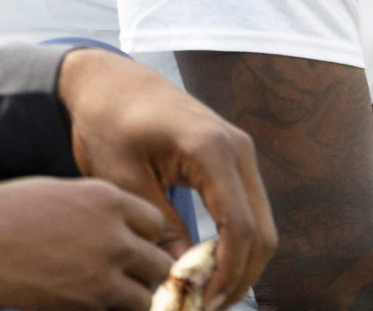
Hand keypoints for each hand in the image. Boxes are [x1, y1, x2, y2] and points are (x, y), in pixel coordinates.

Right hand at [0, 177, 172, 310]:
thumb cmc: (5, 212)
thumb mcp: (62, 192)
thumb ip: (98, 208)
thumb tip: (118, 225)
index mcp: (109, 200)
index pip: (156, 224)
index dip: (144, 237)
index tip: (132, 245)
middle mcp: (116, 237)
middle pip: (159, 263)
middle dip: (146, 271)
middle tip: (127, 276)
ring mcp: (102, 276)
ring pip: (145, 297)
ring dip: (132, 298)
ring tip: (109, 294)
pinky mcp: (85, 306)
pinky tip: (87, 303)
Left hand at [57, 49, 275, 309]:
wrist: (112, 84)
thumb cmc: (110, 124)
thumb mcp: (124, 182)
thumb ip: (159, 229)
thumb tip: (182, 277)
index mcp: (212, 150)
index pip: (239, 226)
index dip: (225, 273)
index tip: (200, 303)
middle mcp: (239, 149)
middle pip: (262, 231)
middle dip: (239, 277)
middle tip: (205, 307)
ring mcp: (242, 153)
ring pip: (262, 225)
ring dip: (240, 264)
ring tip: (205, 294)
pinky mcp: (235, 159)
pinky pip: (249, 211)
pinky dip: (236, 244)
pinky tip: (206, 266)